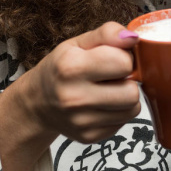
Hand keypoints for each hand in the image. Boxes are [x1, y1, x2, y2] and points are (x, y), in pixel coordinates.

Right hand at [0, 23, 139, 170]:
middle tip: (112, 77)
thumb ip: (107, 34)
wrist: (37, 102)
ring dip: (126, 98)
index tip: (111, 59)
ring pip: (133, 110)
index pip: (123, 63)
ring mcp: (81, 121)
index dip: (123, 57)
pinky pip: (123, 123)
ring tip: (108, 90)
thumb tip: (133, 37)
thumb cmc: (61, 68)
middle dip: (128, 81)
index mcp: (71, 67)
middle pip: (132, 92)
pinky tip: (101, 105)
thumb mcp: (78, 43)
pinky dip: (117, 112)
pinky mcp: (89, 136)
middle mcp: (74, 97)